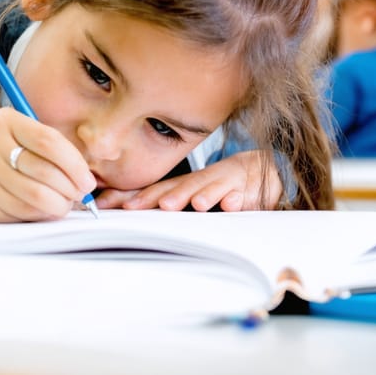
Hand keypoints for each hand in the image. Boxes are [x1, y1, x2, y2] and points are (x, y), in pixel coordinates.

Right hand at [0, 108, 95, 221]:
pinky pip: (21, 213)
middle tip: (80, 195)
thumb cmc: (5, 152)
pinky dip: (40, 215)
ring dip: (59, 205)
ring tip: (65, 203)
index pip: (49, 142)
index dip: (75, 165)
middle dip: (71, 189)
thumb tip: (85, 178)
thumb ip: (52, 147)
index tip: (88, 180)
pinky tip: (45, 210)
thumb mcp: (22, 134)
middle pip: (44, 172)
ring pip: (34, 197)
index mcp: (5, 122)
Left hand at [105, 151, 282, 211]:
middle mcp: (203, 180)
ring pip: (212, 187)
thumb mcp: (191, 193)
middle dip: (167, 196)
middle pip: (182, 187)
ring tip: (196, 204)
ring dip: (203, 194)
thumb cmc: (219, 185)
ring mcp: (226, 183)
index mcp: (185, 184)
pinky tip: (231, 204)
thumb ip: (165, 200)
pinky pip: (244, 194)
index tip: (116, 206)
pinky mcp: (249, 189)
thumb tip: (125, 206)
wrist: (259, 169)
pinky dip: (237, 198)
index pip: (157, 190)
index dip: (137, 197)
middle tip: (154, 205)